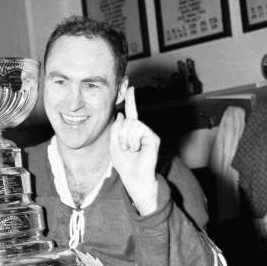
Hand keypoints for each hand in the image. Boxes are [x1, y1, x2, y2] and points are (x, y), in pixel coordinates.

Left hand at [110, 87, 159, 214]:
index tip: (131, 88)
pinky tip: (136, 149)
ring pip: (131, 124)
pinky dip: (133, 140)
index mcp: (132, 131)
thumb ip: (116, 130)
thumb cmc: (125, 164)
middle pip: (126, 120)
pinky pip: (139, 129)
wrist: (134, 177)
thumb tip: (121, 114)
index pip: (131, 112)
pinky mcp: (153, 137)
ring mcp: (148, 133)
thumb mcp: (114, 145)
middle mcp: (141, 130)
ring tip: (130, 150)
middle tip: (124, 148)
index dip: (131, 100)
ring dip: (126, 139)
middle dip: (120, 135)